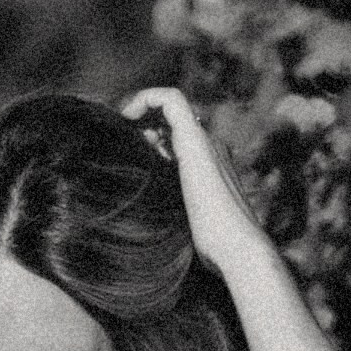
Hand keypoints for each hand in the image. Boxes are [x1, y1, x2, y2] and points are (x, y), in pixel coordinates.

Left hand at [119, 85, 268, 277]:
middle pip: (170, 119)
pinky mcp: (195, 141)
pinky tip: (126, 118)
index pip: (175, 137)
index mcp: (205, 166)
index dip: (148, 136)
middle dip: (140, 121)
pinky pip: (171, 100)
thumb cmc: (211, 252)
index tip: (124, 151)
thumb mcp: (181, 227)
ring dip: (139, 108)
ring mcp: (203, 141)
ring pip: (170, 105)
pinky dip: (147, 98)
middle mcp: (207, 147)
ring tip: (117, 127)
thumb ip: (167, 213)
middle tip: (114, 138)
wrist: (236, 250)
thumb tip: (138, 222)